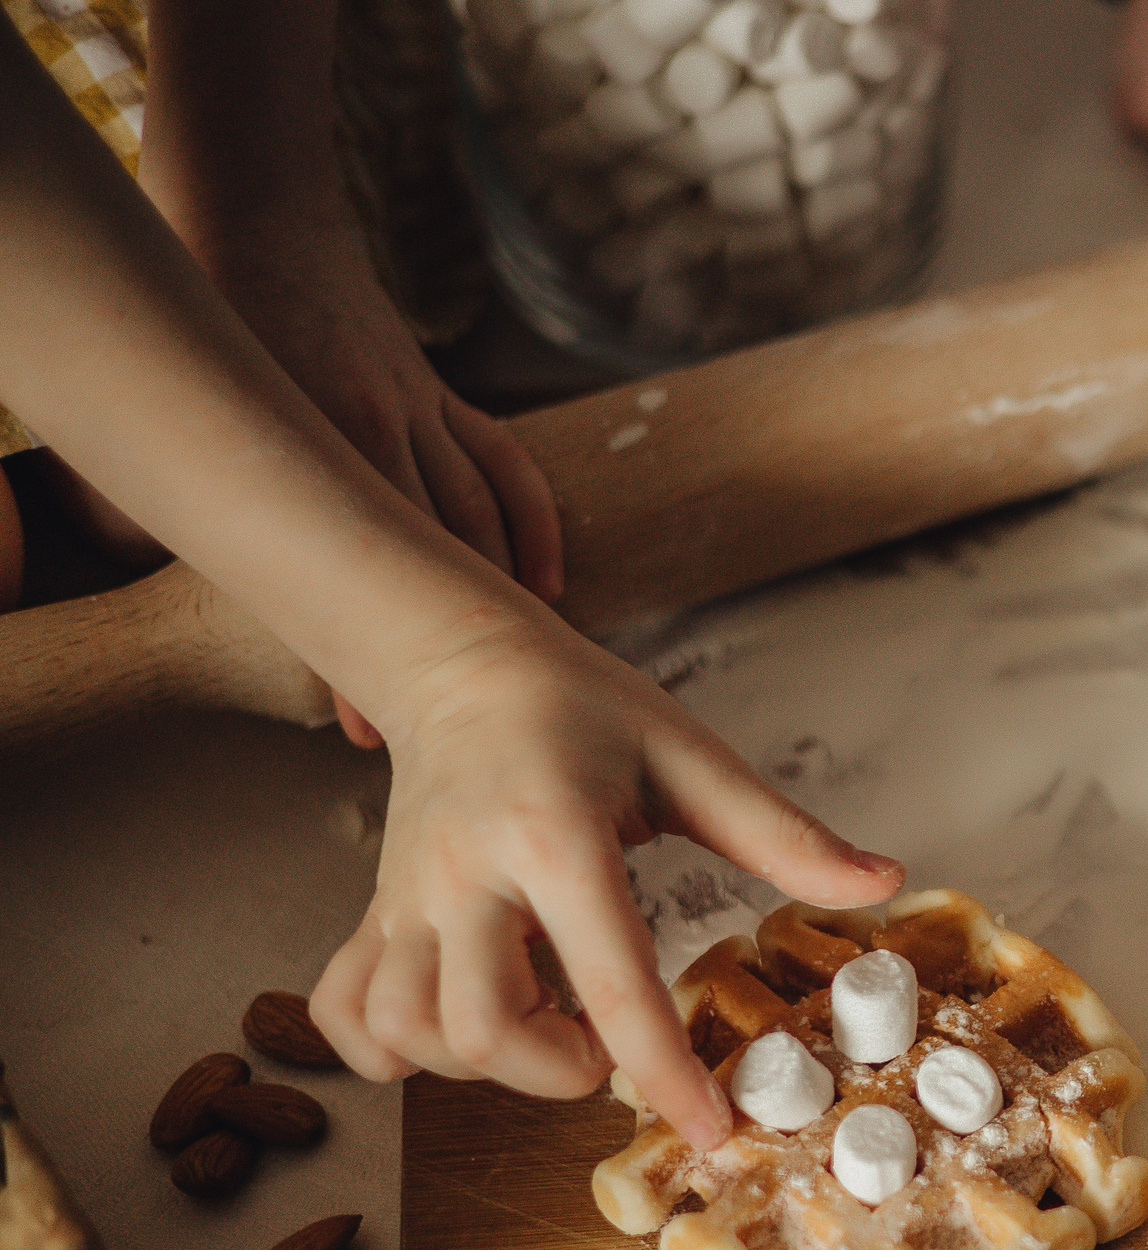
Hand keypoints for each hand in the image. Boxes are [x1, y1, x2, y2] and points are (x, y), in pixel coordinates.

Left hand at [195, 215, 562, 746]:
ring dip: (497, 602)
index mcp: (319, 437)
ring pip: (479, 518)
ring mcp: (423, 408)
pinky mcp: (447, 395)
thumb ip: (226, 496)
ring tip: (509, 681)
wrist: (260, 222)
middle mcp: (381, 427)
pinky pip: (507, 467)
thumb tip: (225, 587)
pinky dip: (536, 528)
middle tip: (444, 729)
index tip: (359, 728)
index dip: (352, 657)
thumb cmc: (213, 320)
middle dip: (437, 649)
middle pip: (429, 557)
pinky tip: (547, 587)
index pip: (348, 571)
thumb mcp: (200, 411)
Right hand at [309, 615, 902, 1148]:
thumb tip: (882, 884)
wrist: (462, 660)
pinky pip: (346, 1019)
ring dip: (483, 1066)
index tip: (705, 1130)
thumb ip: (784, 835)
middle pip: (484, 1032)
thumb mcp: (692, 757)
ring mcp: (404, 901)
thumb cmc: (583, 707)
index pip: (609, 982)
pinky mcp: (371, 916)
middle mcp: (464, 875)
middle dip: (558, 1073)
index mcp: (554, 836)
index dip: (660, 1071)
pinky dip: (394, 1050)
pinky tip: (459, 1024)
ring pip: (411, 1036)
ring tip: (546, 1024)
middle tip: (607, 1047)